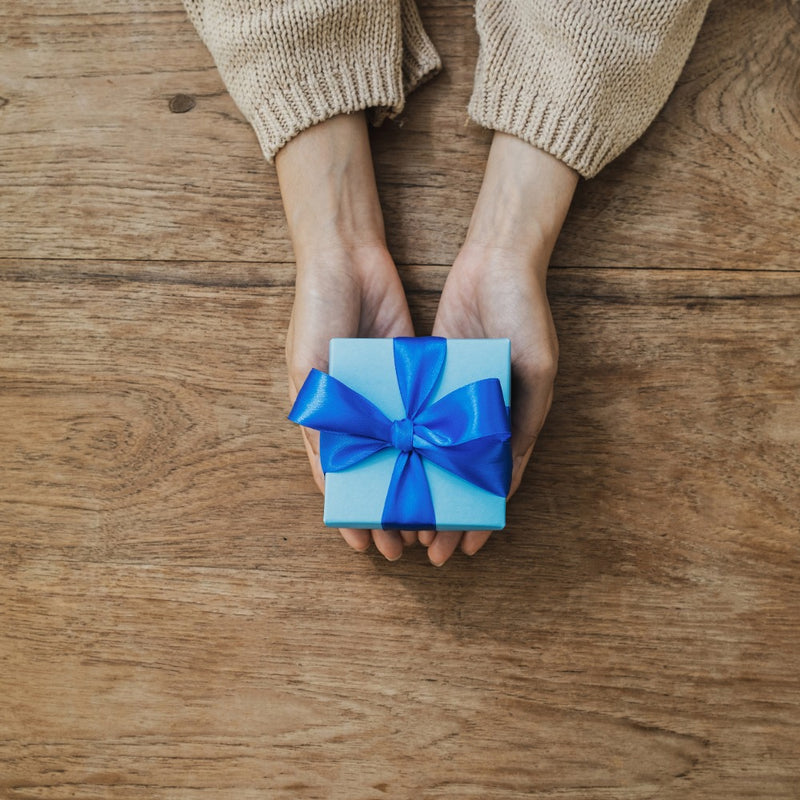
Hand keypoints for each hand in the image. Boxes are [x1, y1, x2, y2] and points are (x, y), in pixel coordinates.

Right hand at [286, 245, 417, 559]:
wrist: (348, 259)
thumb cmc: (316, 315)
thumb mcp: (308, 373)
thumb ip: (319, 425)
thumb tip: (327, 480)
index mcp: (324, 417)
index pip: (339, 479)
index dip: (352, 514)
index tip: (366, 548)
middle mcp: (357, 413)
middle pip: (376, 473)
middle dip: (389, 509)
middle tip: (408, 545)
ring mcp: (385, 396)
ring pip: (404, 453)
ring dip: (416, 486)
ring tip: (432, 518)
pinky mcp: (411, 375)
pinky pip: (424, 417)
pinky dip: (433, 446)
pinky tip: (448, 472)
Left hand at [426, 243, 557, 563]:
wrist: (494, 262)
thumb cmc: (525, 315)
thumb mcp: (537, 370)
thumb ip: (523, 421)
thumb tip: (506, 475)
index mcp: (509, 421)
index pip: (489, 484)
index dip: (476, 518)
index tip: (461, 550)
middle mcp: (477, 415)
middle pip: (455, 478)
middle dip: (439, 514)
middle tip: (420, 548)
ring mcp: (450, 398)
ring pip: (429, 456)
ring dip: (416, 489)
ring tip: (398, 521)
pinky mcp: (428, 376)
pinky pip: (410, 418)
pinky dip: (400, 447)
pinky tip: (384, 473)